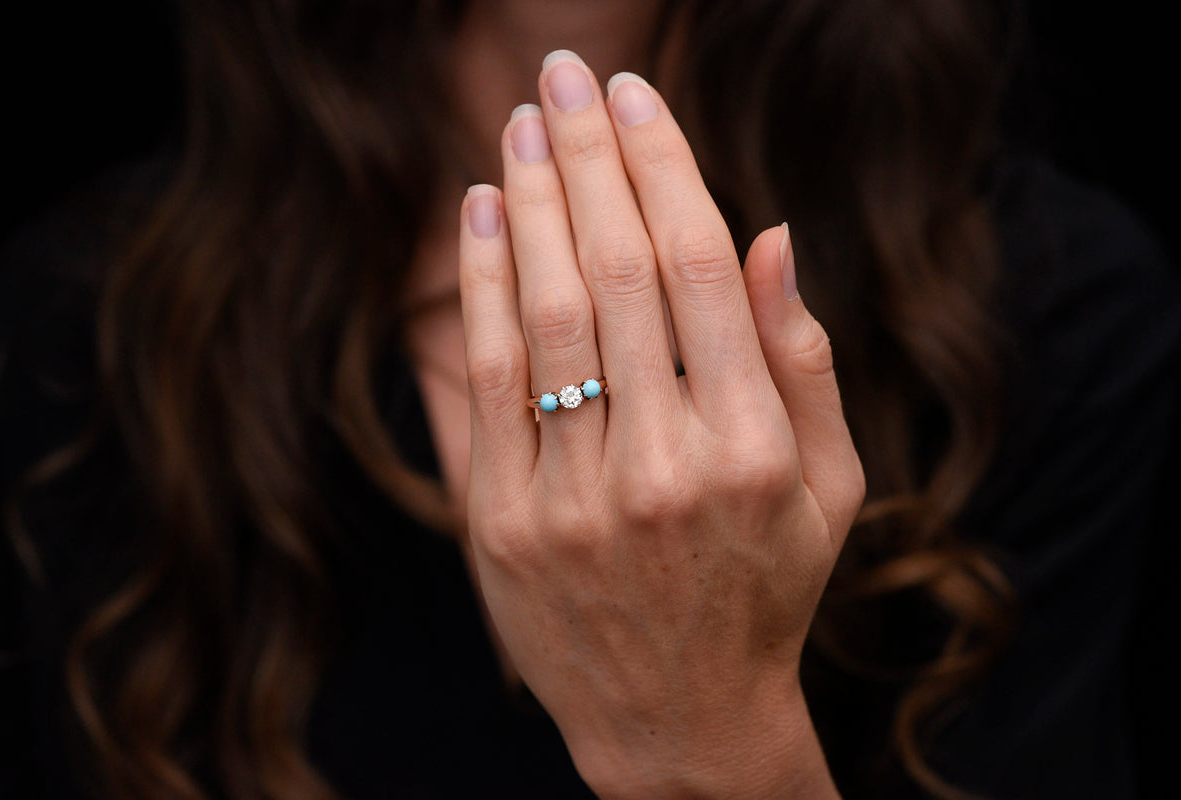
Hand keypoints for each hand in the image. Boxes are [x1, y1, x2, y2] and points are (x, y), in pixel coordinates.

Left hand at [458, 50, 863, 798]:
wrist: (677, 723)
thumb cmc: (764, 592)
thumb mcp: (829, 489)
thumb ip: (803, 362)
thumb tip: (768, 233)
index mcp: (752, 452)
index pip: (696, 270)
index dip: (661, 167)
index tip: (634, 97)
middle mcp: (663, 469)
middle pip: (612, 272)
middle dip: (586, 156)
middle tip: (565, 75)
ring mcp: (574, 500)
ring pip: (543, 315)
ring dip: (529, 203)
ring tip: (521, 126)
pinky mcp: (504, 524)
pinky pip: (486, 381)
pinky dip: (480, 286)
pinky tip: (482, 214)